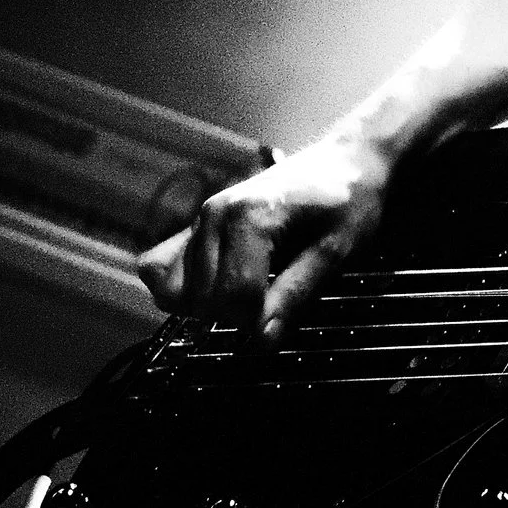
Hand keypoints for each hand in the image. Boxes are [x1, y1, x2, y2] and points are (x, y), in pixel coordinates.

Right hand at [136, 135, 396, 342]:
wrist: (344, 165)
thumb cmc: (347, 203)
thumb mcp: (336, 251)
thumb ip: (296, 295)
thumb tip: (261, 342)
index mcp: (247, 218)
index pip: (233, 297)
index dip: (258, 323)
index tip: (281, 323)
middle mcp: (213, 217)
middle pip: (202, 299)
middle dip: (235, 316)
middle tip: (274, 305)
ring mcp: (199, 221)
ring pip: (174, 292)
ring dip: (208, 307)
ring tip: (251, 296)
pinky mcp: (194, 227)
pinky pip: (159, 270)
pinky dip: (182, 290)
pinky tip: (221, 288)